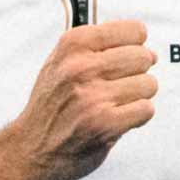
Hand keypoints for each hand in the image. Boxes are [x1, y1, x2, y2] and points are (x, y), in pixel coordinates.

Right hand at [6, 19, 157, 179]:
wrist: (31, 148)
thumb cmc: (52, 104)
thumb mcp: (61, 61)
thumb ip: (98, 47)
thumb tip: (148, 49)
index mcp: (73, 44)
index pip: (134, 31)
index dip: (136, 46)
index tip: (127, 57)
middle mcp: (82, 67)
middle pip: (143, 57)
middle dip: (138, 72)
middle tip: (120, 85)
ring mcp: (94, 96)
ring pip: (148, 84)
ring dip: (138, 96)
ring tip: (116, 104)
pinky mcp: (105, 124)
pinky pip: (146, 109)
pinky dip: (137, 116)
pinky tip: (118, 119)